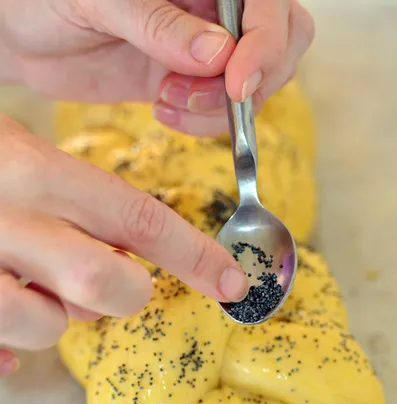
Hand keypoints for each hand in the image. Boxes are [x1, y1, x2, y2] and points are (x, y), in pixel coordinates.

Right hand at [0, 116, 247, 375]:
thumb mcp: (20, 155)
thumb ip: (76, 204)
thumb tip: (126, 263)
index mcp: (32, 168)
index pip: (139, 219)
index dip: (196, 256)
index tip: (233, 283)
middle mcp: (5, 216)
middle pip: (106, 282)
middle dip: (125, 294)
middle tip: (115, 287)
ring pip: (50, 326)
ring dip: (57, 317)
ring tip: (32, 286)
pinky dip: (9, 348)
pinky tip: (2, 318)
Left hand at [1, 0, 313, 135]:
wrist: (20, 34)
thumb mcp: (99, 1)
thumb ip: (159, 25)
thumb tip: (218, 55)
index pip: (268, 1)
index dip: (266, 42)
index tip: (238, 83)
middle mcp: (212, 5)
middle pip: (282, 39)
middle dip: (252, 79)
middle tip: (203, 95)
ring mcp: (204, 44)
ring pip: (255, 82)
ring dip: (220, 107)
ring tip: (167, 101)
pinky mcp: (188, 80)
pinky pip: (220, 109)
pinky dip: (202, 122)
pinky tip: (163, 111)